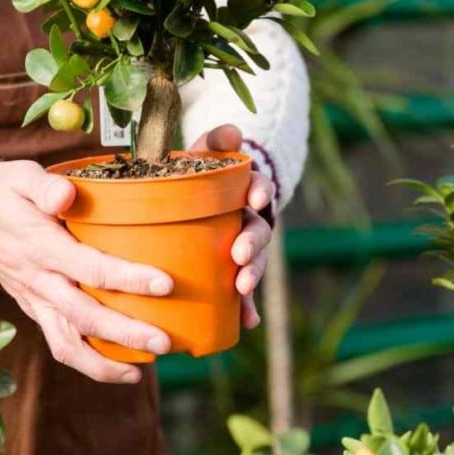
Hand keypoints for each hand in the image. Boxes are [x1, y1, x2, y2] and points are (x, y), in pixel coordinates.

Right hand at [0, 161, 172, 384]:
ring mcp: (36, 301)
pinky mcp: (35, 311)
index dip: (128, 279)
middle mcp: (39, 281)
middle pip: (84, 316)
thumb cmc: (4, 195)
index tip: (165, 284)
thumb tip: (66, 195)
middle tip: (164, 341)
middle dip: (125, 333)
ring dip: (104, 363)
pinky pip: (60, 344)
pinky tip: (121, 369)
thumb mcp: (19, 177)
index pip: (90, 267)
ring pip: (67, 343)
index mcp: (41, 246)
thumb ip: (44, 186)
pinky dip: (88, 363)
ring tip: (141, 372)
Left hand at [190, 124, 274, 329]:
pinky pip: (240, 295)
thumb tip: (233, 130)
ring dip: (251, 276)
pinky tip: (247, 323)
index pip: (261, 188)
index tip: (256, 199)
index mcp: (245, 192)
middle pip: (258, 232)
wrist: (192, 205)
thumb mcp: (204, 154)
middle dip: (253, 245)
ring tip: (242, 291)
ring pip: (252, 264)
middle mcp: (249, 221)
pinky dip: (246, 309)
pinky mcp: (231, 274)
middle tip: (240, 255)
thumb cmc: (197, 177)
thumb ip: (214, 141)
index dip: (261, 192)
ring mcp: (242, 250)